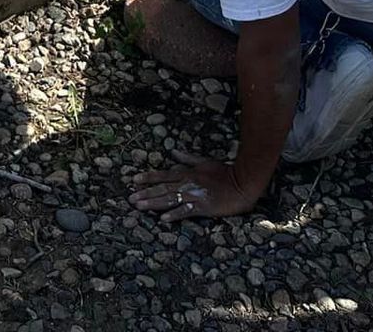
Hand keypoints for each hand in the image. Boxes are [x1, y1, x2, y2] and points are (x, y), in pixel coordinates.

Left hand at [128, 153, 261, 221]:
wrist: (242, 183)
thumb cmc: (225, 172)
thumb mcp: (204, 162)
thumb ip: (188, 159)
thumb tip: (174, 153)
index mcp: (187, 173)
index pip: (163, 175)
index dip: (148, 178)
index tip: (133, 180)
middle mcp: (188, 184)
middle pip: (162, 189)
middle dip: (145, 193)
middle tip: (130, 198)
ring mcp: (195, 195)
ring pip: (169, 199)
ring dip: (153, 203)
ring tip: (139, 207)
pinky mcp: (203, 207)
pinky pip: (186, 211)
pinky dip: (174, 215)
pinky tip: (163, 219)